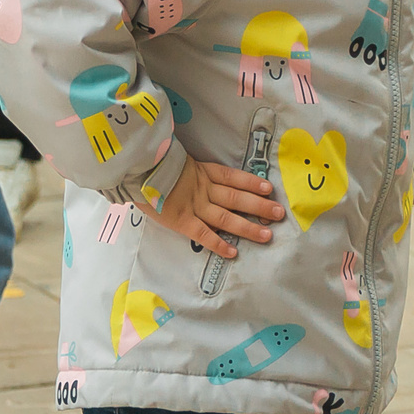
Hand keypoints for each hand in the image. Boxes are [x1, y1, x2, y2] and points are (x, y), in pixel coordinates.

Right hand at [155, 159, 284, 260]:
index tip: (270, 189)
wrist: (133, 169)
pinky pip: (203, 234)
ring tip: (267, 235)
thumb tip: (198, 172)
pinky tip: (233, 252)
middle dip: (259, 206)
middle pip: (236, 198)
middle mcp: (203, 189)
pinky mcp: (181, 220)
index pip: (233, 177)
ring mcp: (193, 205)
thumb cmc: (152, 165)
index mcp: (202, 172)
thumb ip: (189, 169)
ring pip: (226, 217)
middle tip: (280, 214)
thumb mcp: (176, 160)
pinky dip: (218, 243)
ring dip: (247, 227)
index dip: (252, 183)